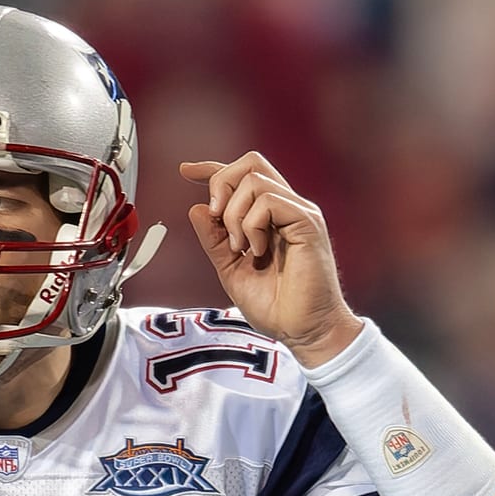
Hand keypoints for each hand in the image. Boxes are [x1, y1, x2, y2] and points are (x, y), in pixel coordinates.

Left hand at [180, 154, 362, 368]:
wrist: (303, 332)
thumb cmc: (277, 307)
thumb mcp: (232, 270)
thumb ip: (215, 241)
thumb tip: (198, 209)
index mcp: (271, 217)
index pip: (243, 176)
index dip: (213, 169)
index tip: (186, 171)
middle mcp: (286, 208)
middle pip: (250, 163)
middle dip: (221, 183)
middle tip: (216, 218)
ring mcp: (299, 213)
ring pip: (255, 180)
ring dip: (234, 215)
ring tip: (241, 248)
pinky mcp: (307, 224)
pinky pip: (269, 201)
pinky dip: (252, 226)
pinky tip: (258, 251)